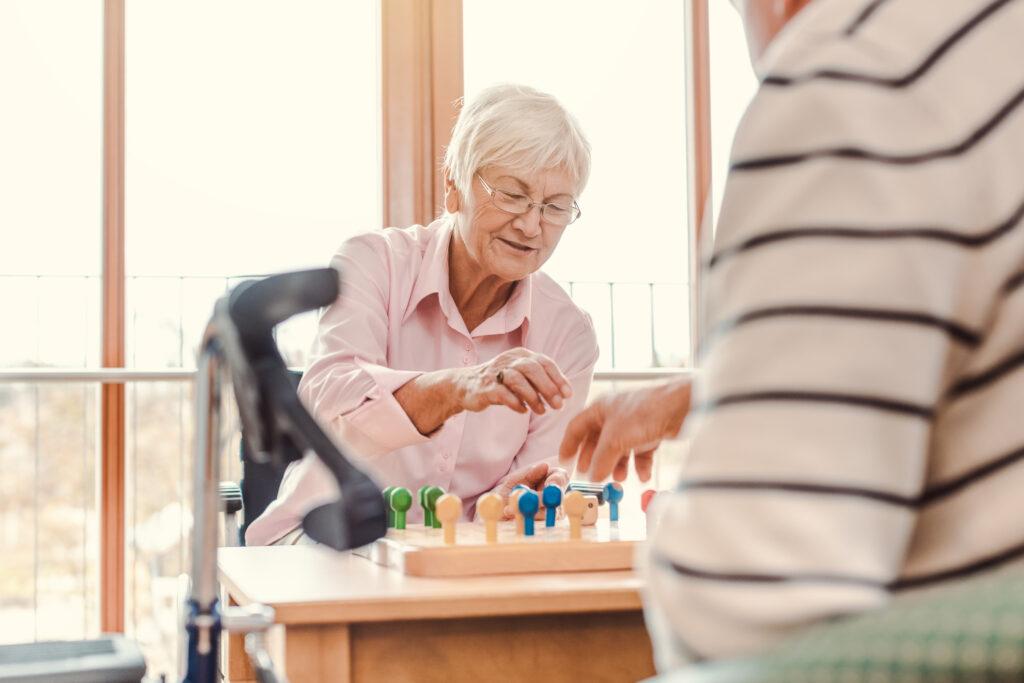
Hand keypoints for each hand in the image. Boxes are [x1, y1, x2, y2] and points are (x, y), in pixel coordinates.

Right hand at [459, 347, 572, 415]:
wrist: (466, 385)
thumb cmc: (499, 382)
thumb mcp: (521, 375)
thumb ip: (539, 381)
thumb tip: (563, 394)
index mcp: (520, 355)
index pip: (544, 362)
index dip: (558, 378)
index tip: (568, 395)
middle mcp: (508, 360)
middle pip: (532, 369)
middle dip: (548, 388)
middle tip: (558, 406)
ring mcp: (495, 372)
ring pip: (518, 380)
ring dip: (533, 397)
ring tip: (542, 411)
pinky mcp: (485, 387)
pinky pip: (503, 394)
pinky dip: (515, 403)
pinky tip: (523, 411)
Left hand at [491, 461, 569, 519]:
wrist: (499, 509)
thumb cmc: (512, 490)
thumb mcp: (516, 479)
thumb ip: (530, 473)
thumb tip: (544, 465)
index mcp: (550, 480)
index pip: (561, 477)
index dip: (558, 480)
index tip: (550, 484)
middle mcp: (554, 498)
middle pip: (558, 497)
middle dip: (543, 499)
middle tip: (529, 500)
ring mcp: (550, 514)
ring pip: (548, 514)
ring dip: (529, 511)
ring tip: (510, 510)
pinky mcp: (542, 527)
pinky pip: (537, 525)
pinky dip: (523, 521)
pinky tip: (511, 517)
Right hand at [558, 379, 691, 482]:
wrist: (680, 407)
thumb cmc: (644, 413)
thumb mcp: (614, 440)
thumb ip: (600, 461)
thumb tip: (592, 477)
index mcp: (600, 409)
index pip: (577, 427)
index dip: (569, 444)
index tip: (565, 460)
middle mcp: (615, 415)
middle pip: (598, 440)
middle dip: (595, 460)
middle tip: (590, 475)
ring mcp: (634, 424)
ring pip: (620, 449)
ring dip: (618, 465)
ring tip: (618, 479)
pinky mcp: (651, 432)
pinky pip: (640, 452)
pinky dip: (639, 465)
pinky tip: (642, 476)